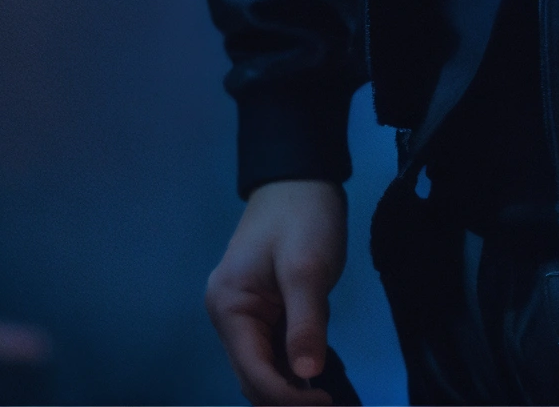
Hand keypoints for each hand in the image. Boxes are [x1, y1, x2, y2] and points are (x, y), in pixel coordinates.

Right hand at [205, 179, 346, 403]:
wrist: (301, 174)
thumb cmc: (302, 215)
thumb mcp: (307, 267)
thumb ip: (306, 323)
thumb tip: (308, 377)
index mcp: (228, 307)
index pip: (253, 372)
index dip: (287, 397)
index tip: (326, 403)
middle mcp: (229, 316)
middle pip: (253, 376)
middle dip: (286, 398)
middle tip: (329, 404)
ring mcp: (244, 313)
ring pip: (262, 366)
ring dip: (290, 385)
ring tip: (325, 398)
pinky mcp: (263, 308)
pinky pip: (273, 348)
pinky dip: (292, 365)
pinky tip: (315, 376)